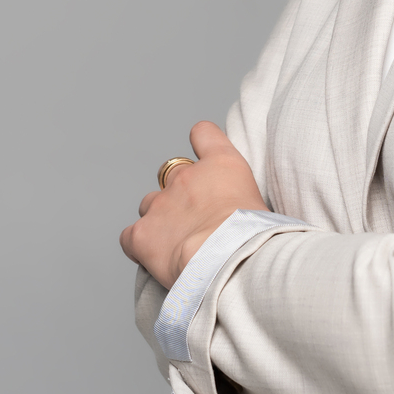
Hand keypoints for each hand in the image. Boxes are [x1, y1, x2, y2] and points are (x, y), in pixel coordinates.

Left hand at [120, 121, 268, 288]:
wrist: (229, 259)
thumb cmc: (256, 239)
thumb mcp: (263, 207)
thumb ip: (244, 200)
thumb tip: (240, 219)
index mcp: (221, 165)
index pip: (204, 134)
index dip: (202, 145)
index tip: (203, 162)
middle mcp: (186, 178)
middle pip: (172, 175)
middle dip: (179, 194)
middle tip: (195, 221)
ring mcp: (161, 204)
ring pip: (149, 204)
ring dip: (159, 219)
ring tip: (175, 244)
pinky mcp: (142, 234)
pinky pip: (130, 236)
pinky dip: (139, 245)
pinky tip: (153, 258)